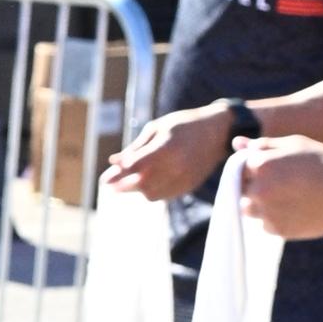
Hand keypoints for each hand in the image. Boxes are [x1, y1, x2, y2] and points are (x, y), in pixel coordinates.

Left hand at [104, 104, 231, 202]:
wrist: (217, 132)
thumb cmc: (182, 125)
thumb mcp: (156, 128)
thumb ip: (135, 147)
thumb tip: (113, 161)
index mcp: (167, 147)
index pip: (136, 167)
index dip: (118, 175)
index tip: (105, 179)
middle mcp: (177, 166)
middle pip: (141, 184)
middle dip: (123, 186)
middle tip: (110, 185)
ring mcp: (185, 178)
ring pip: (151, 194)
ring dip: (136, 190)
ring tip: (128, 182)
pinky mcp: (189, 186)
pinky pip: (164, 196)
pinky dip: (151, 192)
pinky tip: (145, 184)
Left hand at [238, 134, 322, 238]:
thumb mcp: (295, 145)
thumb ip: (263, 145)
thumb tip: (237, 143)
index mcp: (260, 164)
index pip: (240, 168)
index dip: (256, 169)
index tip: (277, 170)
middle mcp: (258, 189)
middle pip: (242, 190)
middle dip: (257, 187)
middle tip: (284, 185)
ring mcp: (266, 212)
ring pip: (250, 209)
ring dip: (262, 204)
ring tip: (290, 197)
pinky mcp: (277, 229)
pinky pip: (266, 224)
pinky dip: (276, 218)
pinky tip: (297, 209)